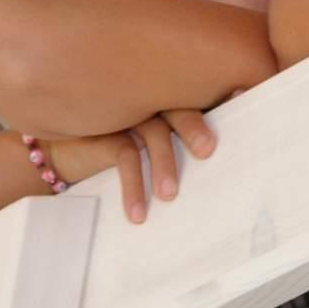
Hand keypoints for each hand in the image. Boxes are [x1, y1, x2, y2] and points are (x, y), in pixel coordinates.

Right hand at [39, 110, 216, 223]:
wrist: (65, 153)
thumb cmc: (121, 149)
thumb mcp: (153, 145)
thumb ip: (182, 146)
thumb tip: (222, 176)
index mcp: (169, 99)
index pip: (199, 95)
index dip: (222, 94)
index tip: (243, 97)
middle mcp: (151, 99)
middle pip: (178, 106)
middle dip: (194, 127)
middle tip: (207, 150)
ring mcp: (126, 110)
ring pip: (153, 131)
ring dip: (163, 165)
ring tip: (170, 196)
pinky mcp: (103, 129)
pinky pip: (124, 155)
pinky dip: (133, 185)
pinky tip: (137, 212)